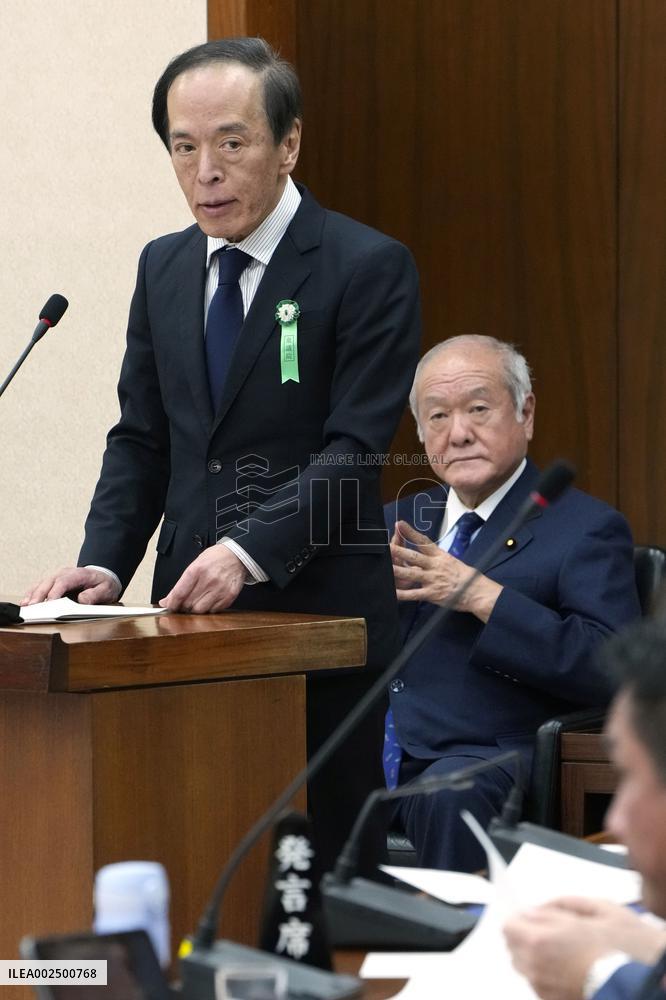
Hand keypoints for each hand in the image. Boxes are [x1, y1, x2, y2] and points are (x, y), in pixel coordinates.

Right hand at [23, 567, 120, 605]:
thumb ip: (95, 595)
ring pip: (41, 584)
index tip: (50, 603)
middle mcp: (64, 573)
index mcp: (78, 574)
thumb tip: (82, 599)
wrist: (103, 576)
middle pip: (49, 583)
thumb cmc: (103, 584)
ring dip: (33, 595)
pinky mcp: (53, 583)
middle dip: (40, 595)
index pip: (63, 582)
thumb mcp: (106, 589)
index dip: (55, 592)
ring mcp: (57, 577)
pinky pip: (40, 587)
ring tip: (26, 606)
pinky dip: (32, 594)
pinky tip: (26, 602)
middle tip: (33, 607)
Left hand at [159, 545, 247, 612]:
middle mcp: (208, 580)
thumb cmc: (214, 559)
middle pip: (188, 604)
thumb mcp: (195, 565)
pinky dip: (209, 609)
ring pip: (200, 610)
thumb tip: (167, 600)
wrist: (237, 556)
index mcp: (197, 570)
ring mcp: (220, 589)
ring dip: (196, 609)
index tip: (169, 606)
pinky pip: (213, 611)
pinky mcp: (229, 596)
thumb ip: (181, 584)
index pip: (179, 593)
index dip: (172, 603)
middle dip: (183, 606)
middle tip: (183, 603)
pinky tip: (209, 600)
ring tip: (197, 602)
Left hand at [390, 520, 501, 621]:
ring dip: (397, 571)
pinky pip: (414, 594)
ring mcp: (433, 580)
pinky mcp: (432, 594)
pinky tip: (392, 593)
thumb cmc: (465, 576)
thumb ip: (436, 557)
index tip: (400, 524)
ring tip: (385, 568)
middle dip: (399, 552)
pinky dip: (402, 595)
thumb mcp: (451, 561)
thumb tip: (424, 551)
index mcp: (440, 556)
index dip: (411, 532)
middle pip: (414, 557)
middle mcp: (435, 566)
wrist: (476, 591)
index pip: (423, 541)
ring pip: (411, 574)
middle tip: (386, 546)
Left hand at [503, 897, 665, 999]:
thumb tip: (537, 908)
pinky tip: (566, 968)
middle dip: (525, 935)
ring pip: (524, 967)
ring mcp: (543, 987)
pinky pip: (537, 984)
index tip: (531, 916)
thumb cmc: (622, 947)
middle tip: (548, 931)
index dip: (520, 918)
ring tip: (561, 951)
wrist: (640, 986)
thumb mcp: (597, 909)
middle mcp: (536, 965)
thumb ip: (561, 905)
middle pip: (512, 947)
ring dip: (533, 955)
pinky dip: (544, 974)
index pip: (508, 925)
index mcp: (541, 939)